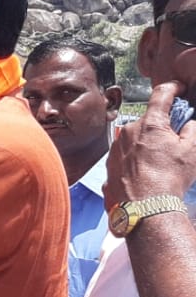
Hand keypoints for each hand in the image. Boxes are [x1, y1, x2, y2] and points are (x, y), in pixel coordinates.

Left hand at [105, 82, 195, 208]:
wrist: (145, 208)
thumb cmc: (169, 179)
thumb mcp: (192, 151)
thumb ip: (192, 130)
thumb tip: (189, 124)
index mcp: (150, 124)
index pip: (161, 94)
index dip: (172, 88)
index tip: (178, 88)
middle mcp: (128, 132)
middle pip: (147, 122)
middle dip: (160, 128)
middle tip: (173, 143)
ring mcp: (115, 148)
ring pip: (134, 140)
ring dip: (146, 146)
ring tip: (158, 165)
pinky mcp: (108, 164)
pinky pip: (125, 156)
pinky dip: (135, 160)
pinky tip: (145, 174)